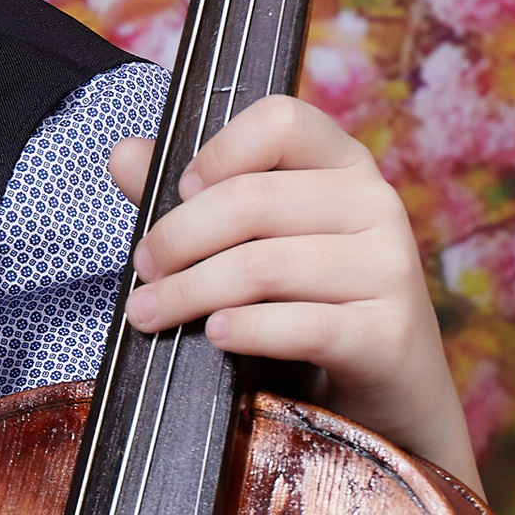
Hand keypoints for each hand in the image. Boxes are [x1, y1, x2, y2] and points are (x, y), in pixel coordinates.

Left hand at [109, 94, 473, 474]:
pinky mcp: (388, 333)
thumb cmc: (313, 304)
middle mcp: (376, 204)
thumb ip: (195, 200)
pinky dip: (247, 329)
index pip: (281, 120)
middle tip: (145, 272)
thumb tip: (124, 154)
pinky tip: (215, 334)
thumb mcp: (258, 244)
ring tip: (152, 313)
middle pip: (254, 200)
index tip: (180, 194)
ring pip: (267, 266)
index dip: (218, 152)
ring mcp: (390, 267)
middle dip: (178, 239)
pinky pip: (304, 326)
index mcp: (344, 165)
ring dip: (191, 292)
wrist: (389, 393)